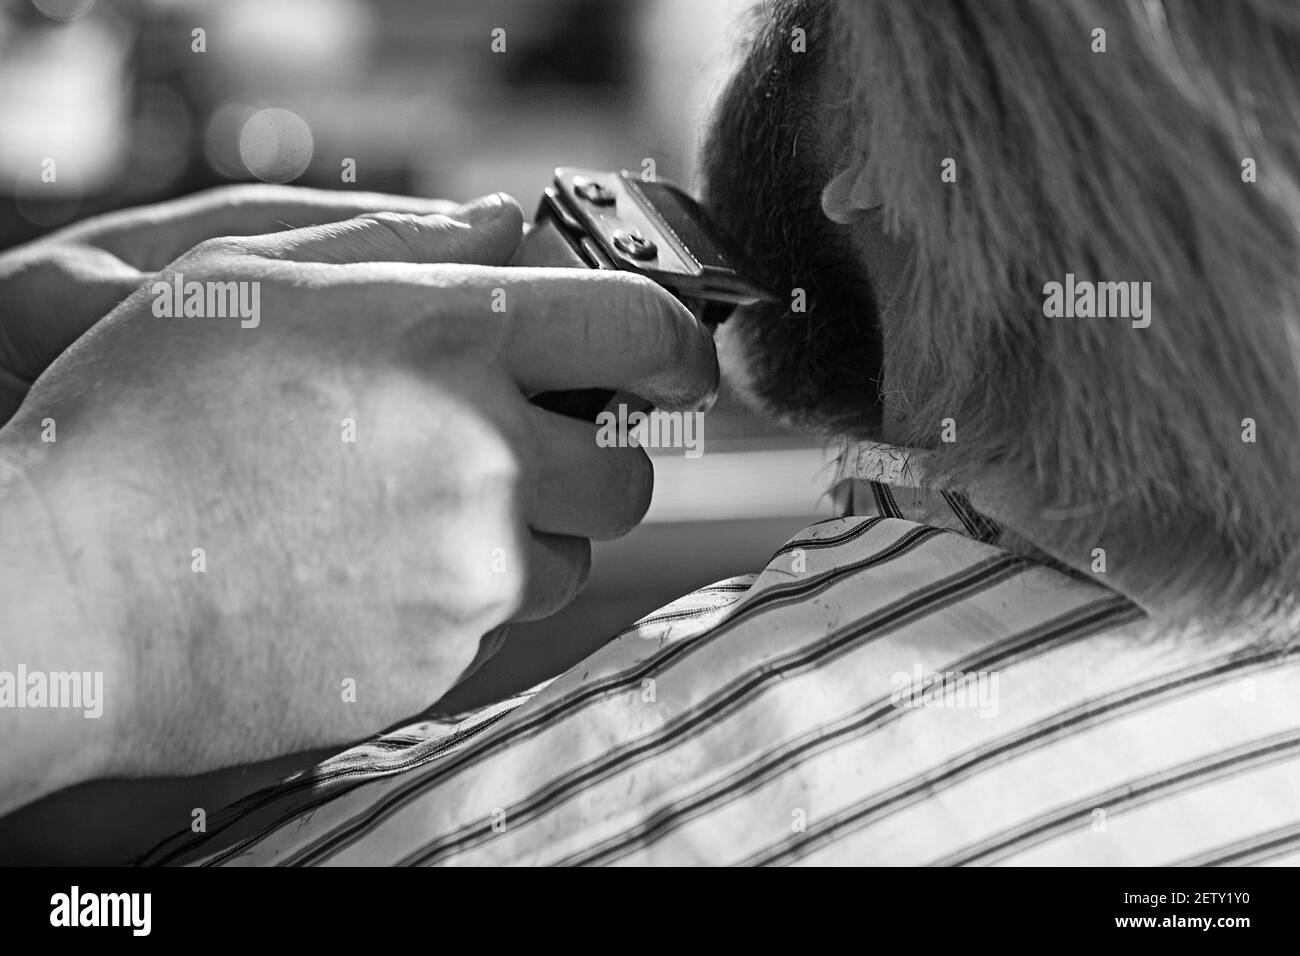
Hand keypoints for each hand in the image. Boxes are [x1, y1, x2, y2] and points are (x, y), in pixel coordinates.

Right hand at [0, 191, 717, 801]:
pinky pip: (492, 626)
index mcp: (449, 340)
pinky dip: (454, 601)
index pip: (642, 330)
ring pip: (566, 562)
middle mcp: (484, 458)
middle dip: (591, 462)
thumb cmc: (140, 421)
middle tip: (519, 451)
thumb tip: (509, 228)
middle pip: (629, 475)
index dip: (676, 344)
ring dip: (521, 538)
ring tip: (408, 520)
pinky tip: (362, 577)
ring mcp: (468, 572)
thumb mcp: (254, 280)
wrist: (65, 590)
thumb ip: (402, 244)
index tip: (673, 362)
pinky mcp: (439, 660)